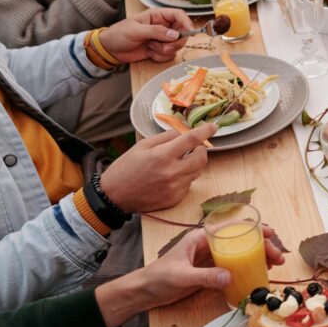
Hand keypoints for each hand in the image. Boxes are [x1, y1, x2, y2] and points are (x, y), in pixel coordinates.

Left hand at [95, 226, 283, 326]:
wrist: (143, 292)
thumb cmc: (157, 279)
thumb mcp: (181, 277)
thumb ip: (205, 276)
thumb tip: (230, 276)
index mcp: (200, 238)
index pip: (231, 229)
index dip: (252, 229)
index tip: (270, 234)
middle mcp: (208, 245)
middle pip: (239, 241)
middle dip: (261, 245)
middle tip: (278, 257)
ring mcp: (210, 259)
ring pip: (239, 253)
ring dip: (258, 256)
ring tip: (274, 265)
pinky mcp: (210, 272)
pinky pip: (234, 266)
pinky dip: (248, 268)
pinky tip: (259, 273)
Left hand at [98, 9, 193, 63]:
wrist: (111, 50)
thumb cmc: (119, 34)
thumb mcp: (136, 30)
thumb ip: (156, 31)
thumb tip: (174, 34)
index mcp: (157, 16)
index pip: (178, 15)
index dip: (186, 22)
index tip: (189, 32)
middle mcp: (163, 26)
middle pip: (182, 33)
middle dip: (175, 42)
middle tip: (164, 47)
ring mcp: (162, 39)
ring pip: (176, 46)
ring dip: (164, 50)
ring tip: (150, 47)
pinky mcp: (160, 50)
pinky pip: (169, 55)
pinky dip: (160, 56)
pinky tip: (149, 52)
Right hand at [100, 124, 215, 212]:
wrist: (114, 196)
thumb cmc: (126, 168)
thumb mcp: (142, 146)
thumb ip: (165, 138)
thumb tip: (183, 134)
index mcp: (162, 156)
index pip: (192, 140)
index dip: (205, 131)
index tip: (213, 127)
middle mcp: (172, 173)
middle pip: (202, 158)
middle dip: (201, 150)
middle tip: (193, 147)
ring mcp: (175, 188)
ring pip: (196, 171)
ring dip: (192, 164)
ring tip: (176, 163)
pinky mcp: (175, 199)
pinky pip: (188, 184)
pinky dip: (183, 178)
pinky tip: (169, 178)